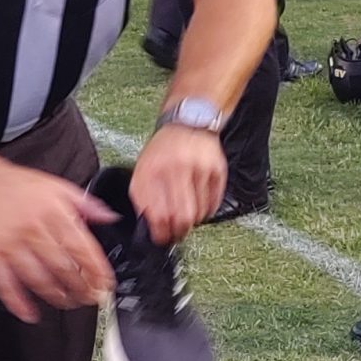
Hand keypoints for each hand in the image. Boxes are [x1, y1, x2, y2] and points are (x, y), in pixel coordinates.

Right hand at [0, 165, 114, 323]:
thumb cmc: (19, 186)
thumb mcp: (59, 186)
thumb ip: (86, 204)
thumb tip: (110, 218)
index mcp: (53, 213)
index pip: (81, 247)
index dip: (96, 269)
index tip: (105, 283)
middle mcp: (34, 230)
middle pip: (62, 267)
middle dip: (80, 287)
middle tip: (91, 298)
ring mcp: (12, 244)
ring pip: (37, 278)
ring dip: (55, 296)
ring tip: (68, 303)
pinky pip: (4, 282)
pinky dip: (16, 301)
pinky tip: (28, 312)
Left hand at [130, 124, 227, 243]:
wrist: (187, 122)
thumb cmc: (163, 150)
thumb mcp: (142, 171)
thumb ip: (143, 198)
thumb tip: (150, 226)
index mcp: (154, 171)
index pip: (159, 215)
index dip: (161, 233)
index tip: (162, 238)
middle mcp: (177, 169)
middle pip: (183, 218)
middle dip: (180, 231)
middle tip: (178, 232)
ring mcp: (199, 169)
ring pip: (200, 213)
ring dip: (194, 219)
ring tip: (188, 210)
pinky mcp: (217, 170)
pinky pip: (214, 203)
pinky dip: (207, 209)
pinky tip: (200, 202)